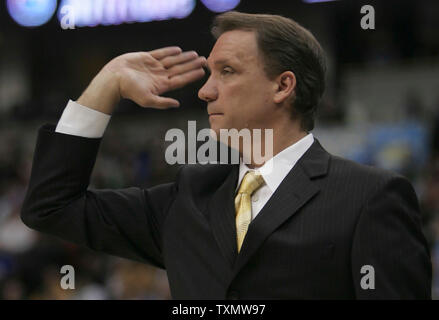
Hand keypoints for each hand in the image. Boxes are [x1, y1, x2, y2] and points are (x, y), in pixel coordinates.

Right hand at [77, 47, 205, 113]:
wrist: (114, 79)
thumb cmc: (130, 91)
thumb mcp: (147, 100)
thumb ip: (163, 103)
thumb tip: (177, 105)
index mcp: (161, 86)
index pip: (180, 80)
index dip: (192, 76)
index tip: (203, 71)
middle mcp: (159, 76)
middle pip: (180, 69)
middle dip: (192, 65)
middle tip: (204, 60)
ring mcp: (153, 67)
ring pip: (172, 61)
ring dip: (184, 58)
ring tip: (195, 54)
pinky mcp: (145, 58)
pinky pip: (160, 53)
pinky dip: (169, 51)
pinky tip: (178, 50)